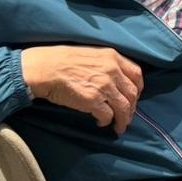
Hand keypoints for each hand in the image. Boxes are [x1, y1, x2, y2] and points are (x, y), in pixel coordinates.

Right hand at [22, 45, 144, 134]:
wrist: (44, 69)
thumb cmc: (61, 60)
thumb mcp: (90, 53)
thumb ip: (106, 64)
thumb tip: (114, 79)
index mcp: (113, 57)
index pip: (136, 74)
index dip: (138, 88)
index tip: (134, 96)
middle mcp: (113, 71)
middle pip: (132, 93)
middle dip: (132, 107)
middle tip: (127, 116)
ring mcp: (104, 86)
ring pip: (124, 107)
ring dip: (123, 119)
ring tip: (119, 126)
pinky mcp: (93, 101)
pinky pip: (108, 115)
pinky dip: (106, 121)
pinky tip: (101, 123)